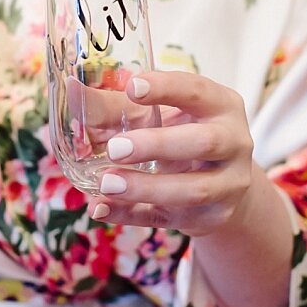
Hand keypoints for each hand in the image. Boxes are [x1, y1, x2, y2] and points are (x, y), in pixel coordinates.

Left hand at [86, 69, 256, 236]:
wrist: (222, 183)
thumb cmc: (184, 134)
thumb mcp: (161, 115)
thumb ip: (118, 105)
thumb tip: (71, 90)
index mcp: (223, 106)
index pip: (199, 91)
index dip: (168, 88)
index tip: (132, 87)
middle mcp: (235, 143)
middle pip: (204, 142)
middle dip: (158, 145)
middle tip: (114, 148)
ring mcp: (228, 185)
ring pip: (193, 190)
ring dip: (146, 187)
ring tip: (105, 183)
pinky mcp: (212, 217)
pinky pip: (170, 220)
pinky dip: (132, 215)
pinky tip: (102, 208)